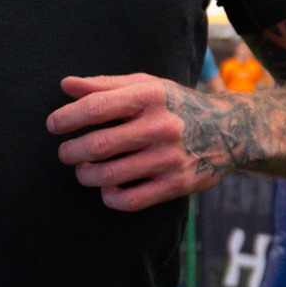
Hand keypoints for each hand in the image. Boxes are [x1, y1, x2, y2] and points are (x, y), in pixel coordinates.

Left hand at [48, 73, 251, 211]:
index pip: (96, 107)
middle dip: (71, 152)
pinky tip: (107, 188)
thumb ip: (105, 85)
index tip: (54, 125)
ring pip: (109, 176)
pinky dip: (109, 197)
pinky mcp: (176, 185)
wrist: (230, 130)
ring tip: (83, 170)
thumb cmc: (177, 105)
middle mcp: (160, 127)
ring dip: (86, 176)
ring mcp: (169, 158)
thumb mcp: (147, 85)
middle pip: (98, 145)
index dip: (67, 118)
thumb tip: (65, 85)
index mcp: (150, 97)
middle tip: (66, 153)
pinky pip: (130, 200)